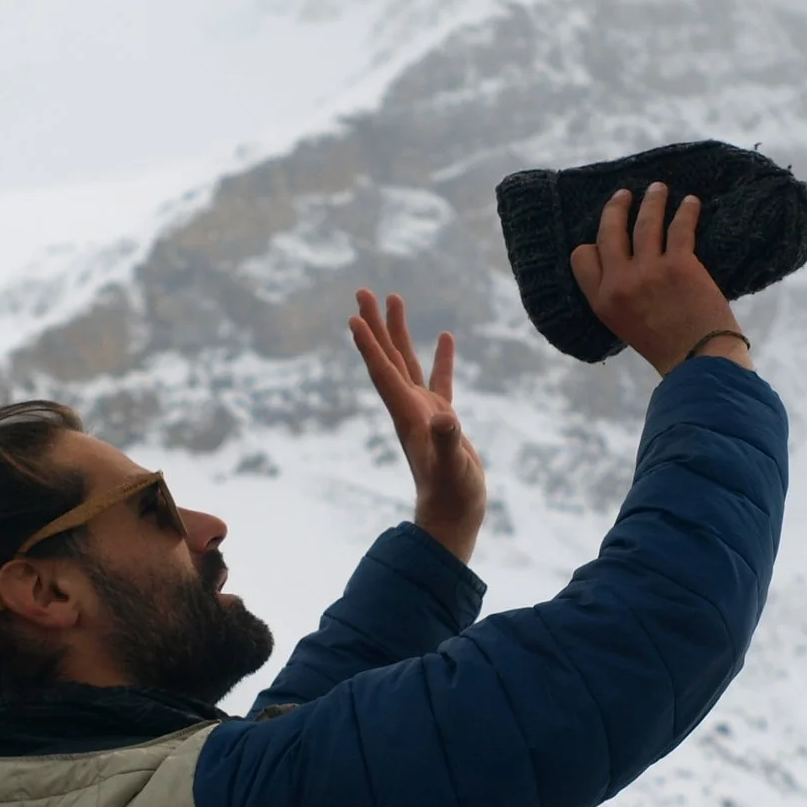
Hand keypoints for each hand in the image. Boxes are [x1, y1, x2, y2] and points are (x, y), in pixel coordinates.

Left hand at [349, 289, 487, 564]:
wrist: (453, 517)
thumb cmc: (451, 494)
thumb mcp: (452, 466)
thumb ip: (449, 441)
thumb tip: (446, 419)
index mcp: (408, 414)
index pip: (384, 372)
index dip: (368, 345)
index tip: (353, 317)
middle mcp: (409, 407)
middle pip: (387, 357)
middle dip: (375, 323)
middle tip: (362, 290)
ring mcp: (424, 411)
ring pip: (407, 361)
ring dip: (399, 331)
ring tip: (395, 298)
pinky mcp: (441, 419)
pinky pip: (438, 379)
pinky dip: (439, 358)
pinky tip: (444, 336)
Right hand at [569, 185, 749, 375]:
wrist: (698, 360)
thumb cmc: (666, 348)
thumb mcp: (624, 326)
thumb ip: (618, 296)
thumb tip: (624, 264)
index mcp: (602, 301)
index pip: (582, 256)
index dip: (592, 243)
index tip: (605, 236)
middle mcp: (621, 282)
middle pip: (610, 231)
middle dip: (616, 208)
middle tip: (625, 194)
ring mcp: (650, 271)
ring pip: (645, 222)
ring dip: (652, 200)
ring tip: (658, 188)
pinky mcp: (681, 265)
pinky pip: (680, 227)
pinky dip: (686, 210)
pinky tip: (691, 202)